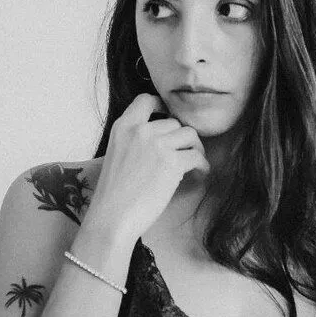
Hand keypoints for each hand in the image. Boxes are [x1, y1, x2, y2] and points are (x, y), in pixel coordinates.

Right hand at [86, 93, 210, 240]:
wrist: (113, 216)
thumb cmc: (114, 194)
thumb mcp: (117, 155)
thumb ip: (135, 142)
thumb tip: (163, 139)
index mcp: (123, 127)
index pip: (145, 100)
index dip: (161, 105)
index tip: (169, 115)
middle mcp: (140, 131)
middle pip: (174, 122)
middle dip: (181, 138)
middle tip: (185, 154)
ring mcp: (157, 145)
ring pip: (190, 135)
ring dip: (195, 148)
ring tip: (194, 163)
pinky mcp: (172, 163)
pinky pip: (197, 156)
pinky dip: (202, 165)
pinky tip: (200, 173)